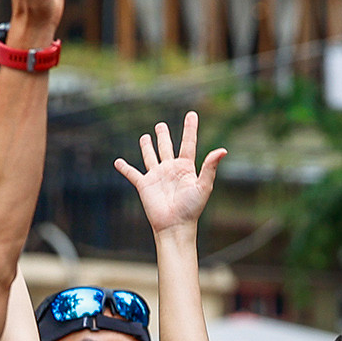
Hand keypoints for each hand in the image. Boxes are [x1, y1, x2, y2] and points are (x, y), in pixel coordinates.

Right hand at [113, 112, 225, 236]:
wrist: (175, 226)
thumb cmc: (192, 208)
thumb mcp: (203, 186)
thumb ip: (210, 167)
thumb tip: (223, 150)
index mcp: (186, 167)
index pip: (188, 143)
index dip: (190, 128)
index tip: (192, 114)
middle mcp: (171, 169)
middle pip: (166, 147)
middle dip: (163, 136)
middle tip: (160, 125)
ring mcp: (157, 176)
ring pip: (150, 156)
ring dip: (147, 147)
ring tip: (145, 137)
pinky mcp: (144, 185)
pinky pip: (132, 174)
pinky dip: (124, 168)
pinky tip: (118, 162)